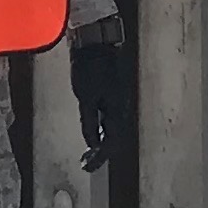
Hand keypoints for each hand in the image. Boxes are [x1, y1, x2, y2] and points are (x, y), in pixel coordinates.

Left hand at [65, 20, 130, 172]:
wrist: (98, 40)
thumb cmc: (91, 66)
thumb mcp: (85, 96)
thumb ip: (88, 122)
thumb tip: (92, 143)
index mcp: (117, 110)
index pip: (111, 142)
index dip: (99, 157)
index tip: (87, 167)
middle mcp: (122, 107)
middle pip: (115, 137)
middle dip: (102, 152)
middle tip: (87, 162)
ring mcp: (119, 99)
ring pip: (114, 128)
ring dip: (102, 141)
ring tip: (89, 151)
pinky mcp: (114, 92)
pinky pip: (111, 117)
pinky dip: (102, 128)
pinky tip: (94, 129)